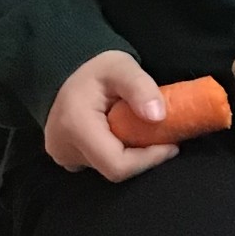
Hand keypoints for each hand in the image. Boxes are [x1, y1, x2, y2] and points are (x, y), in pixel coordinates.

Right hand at [44, 50, 179, 181]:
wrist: (68, 72)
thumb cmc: (97, 68)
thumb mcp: (122, 67)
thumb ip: (140, 88)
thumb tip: (158, 117)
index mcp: (75, 127)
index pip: (117, 164)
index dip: (149, 160)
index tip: (172, 145)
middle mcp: (63, 148)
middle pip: (115, 169)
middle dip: (143, 155)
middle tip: (160, 135)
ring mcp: (62, 156)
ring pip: (108, 167)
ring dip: (130, 153)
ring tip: (139, 129)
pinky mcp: (66, 158)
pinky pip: (99, 164)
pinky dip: (117, 153)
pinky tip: (123, 134)